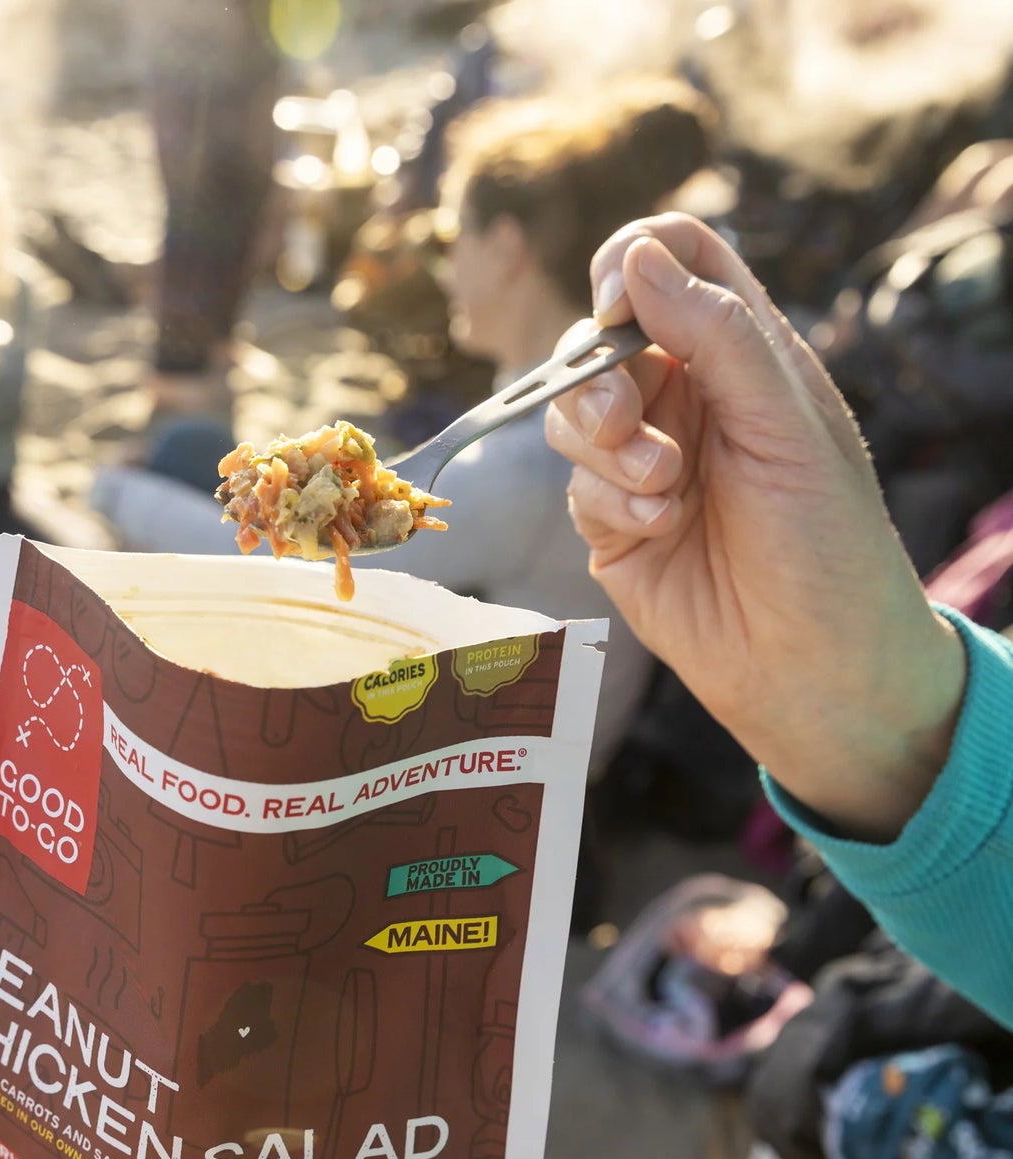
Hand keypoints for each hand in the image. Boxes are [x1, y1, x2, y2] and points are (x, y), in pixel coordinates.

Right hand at [545, 213, 965, 841]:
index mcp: (741, 352)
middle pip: (597, 342)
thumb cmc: (825, 541)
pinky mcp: (611, 523)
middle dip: (601, 383)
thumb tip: (637, 258)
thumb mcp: (784, 422)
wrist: (809, 663)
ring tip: (662, 492)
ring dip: (604, 449)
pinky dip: (608, 502)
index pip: (672, 258)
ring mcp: (643, 459)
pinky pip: (575, 485)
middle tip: (629, 428)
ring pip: (572, 415)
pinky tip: (659, 530)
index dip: (631, 263)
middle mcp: (687, 396)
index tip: (615, 307)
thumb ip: (715, 333)